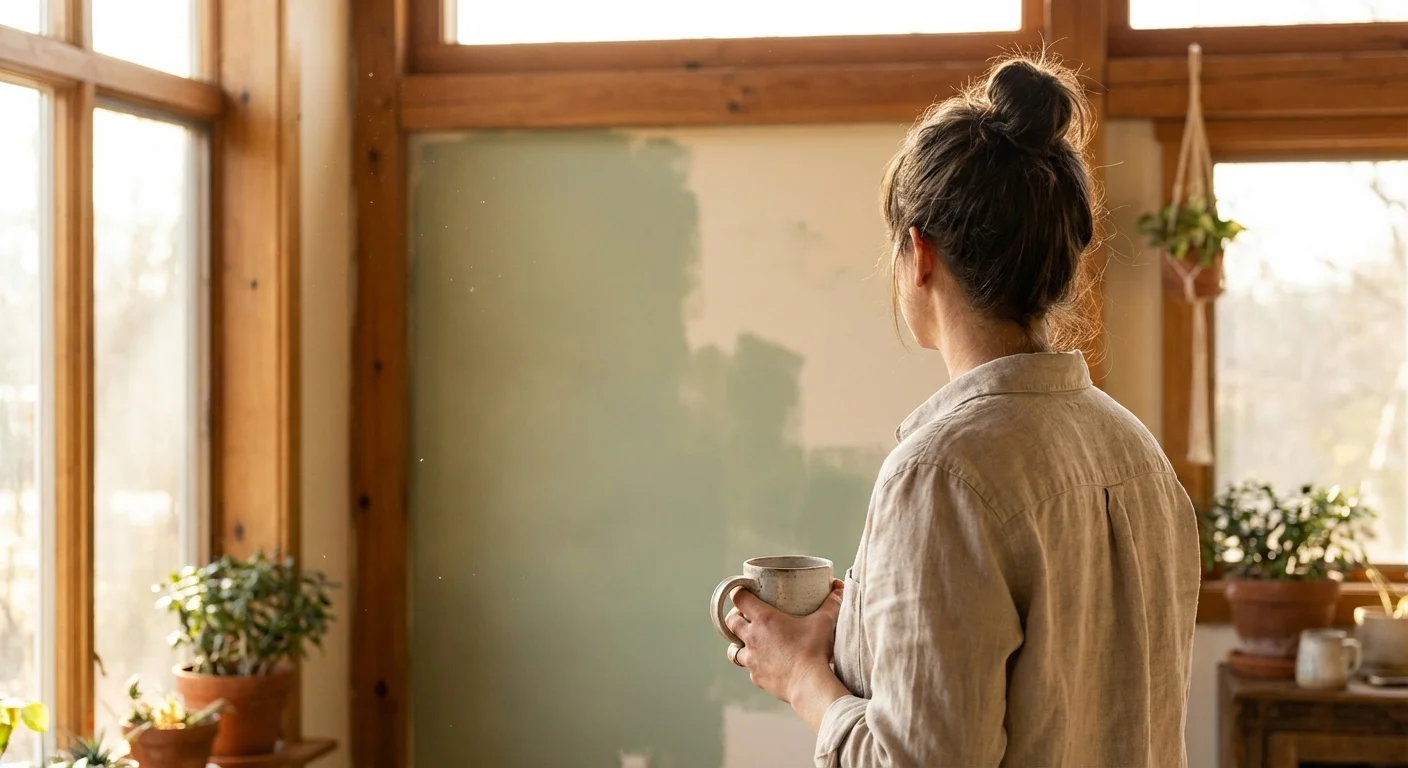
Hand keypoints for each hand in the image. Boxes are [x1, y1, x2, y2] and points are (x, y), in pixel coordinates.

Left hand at [725, 579, 844, 703]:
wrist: (809, 685)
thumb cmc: (814, 650)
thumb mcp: (824, 621)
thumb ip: (831, 602)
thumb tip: (839, 586)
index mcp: (764, 619)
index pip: (739, 598)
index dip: (739, 593)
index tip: (743, 591)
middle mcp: (752, 637)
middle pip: (730, 622)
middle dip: (736, 617)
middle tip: (747, 615)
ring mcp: (752, 659)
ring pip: (733, 648)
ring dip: (739, 643)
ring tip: (751, 642)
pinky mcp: (756, 677)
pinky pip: (749, 668)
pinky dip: (754, 664)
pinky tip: (766, 663)